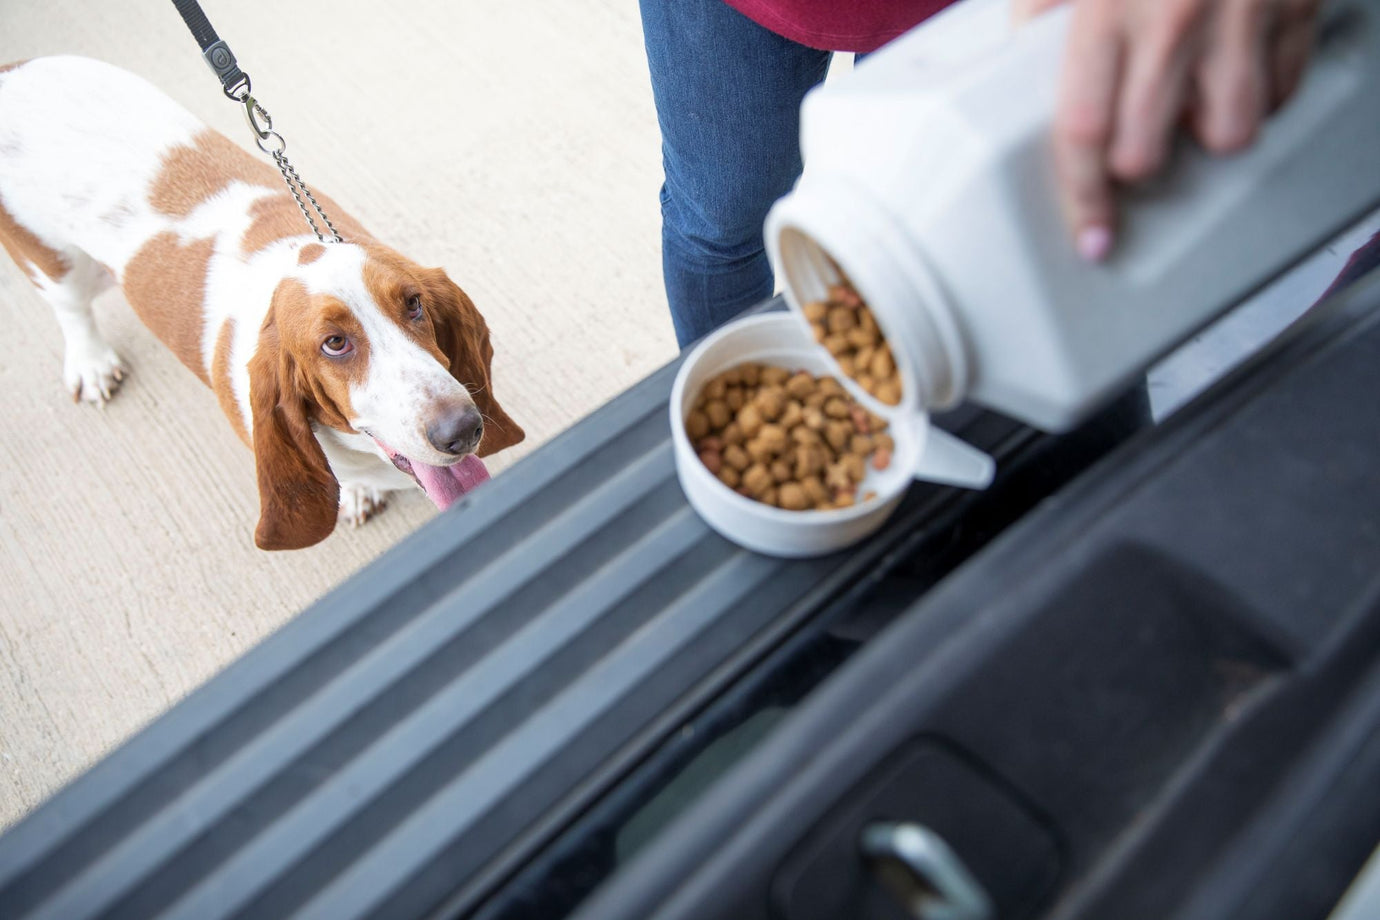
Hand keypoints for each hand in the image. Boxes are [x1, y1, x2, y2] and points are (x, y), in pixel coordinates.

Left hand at [1013, 0, 1323, 260]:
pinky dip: (1260, 95)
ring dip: (1206, 132)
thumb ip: (1041, 8)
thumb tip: (1021, 56)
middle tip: (1136, 131)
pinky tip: (1236, 66)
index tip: (1090, 235)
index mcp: (1109, 7)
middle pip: (1151, 150)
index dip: (1083, 197)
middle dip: (1138, 158)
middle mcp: (1178, 18)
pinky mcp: (1298, 8)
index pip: (1086, 130)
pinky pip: (1281, 94)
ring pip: (1230, 135)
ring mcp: (1245, 16)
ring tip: (1192, 96)